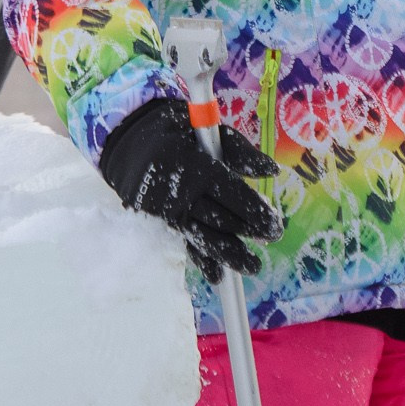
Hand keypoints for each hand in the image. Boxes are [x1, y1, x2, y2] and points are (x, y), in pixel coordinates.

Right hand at [99, 99, 281, 282]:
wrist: (128, 141)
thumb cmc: (178, 131)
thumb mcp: (211, 131)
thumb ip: (242, 153)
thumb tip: (272, 171)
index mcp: (198, 167)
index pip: (234, 195)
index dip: (256, 212)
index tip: (276, 224)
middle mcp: (183, 194)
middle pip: (221, 220)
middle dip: (249, 232)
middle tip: (272, 239)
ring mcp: (170, 211)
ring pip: (204, 238)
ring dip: (229, 256)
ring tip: (252, 267)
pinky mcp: (162, 222)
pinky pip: (185, 243)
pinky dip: (202, 260)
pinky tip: (217, 274)